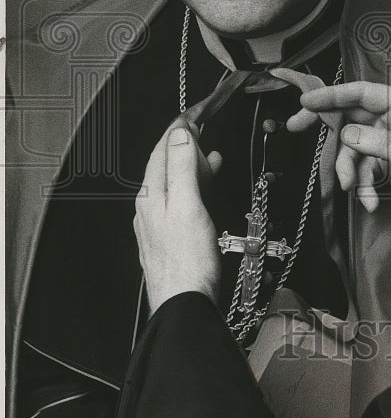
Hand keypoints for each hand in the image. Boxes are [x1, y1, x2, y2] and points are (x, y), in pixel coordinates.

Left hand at [134, 121, 222, 313]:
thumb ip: (183, 167)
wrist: (185, 304)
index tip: (195, 113)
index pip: (162, 150)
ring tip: (212, 156)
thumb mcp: (187, 204)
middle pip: (167, 165)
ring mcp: (159, 224)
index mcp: (151, 196)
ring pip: (175, 184)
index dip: (178, 129)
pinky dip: (196, 188)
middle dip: (186, 145)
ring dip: (193, 166)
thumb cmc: (187, 261)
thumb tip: (180, 135)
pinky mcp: (172, 237)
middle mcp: (150, 208)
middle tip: (206, 130)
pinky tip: (207, 191)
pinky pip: (182, 202)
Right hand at [271, 71, 390, 231]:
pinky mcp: (387, 160)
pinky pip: (363, 166)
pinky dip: (362, 184)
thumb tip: (346, 133)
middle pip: (352, 115)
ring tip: (353, 188)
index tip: (307, 101)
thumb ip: (377, 144)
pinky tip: (370, 202)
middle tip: (296, 127)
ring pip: (353, 147)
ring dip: (350, 170)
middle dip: (327, 126)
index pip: (364, 92)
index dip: (333, 94)